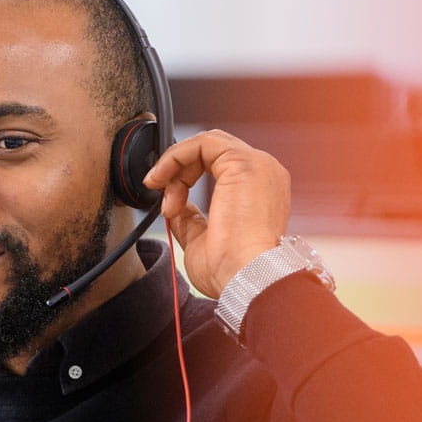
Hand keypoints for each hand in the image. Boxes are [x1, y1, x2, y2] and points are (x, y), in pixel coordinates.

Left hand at [142, 130, 290, 298]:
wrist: (247, 279)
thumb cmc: (231, 272)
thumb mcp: (200, 241)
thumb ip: (189, 219)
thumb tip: (174, 206)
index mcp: (258, 192)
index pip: (217, 167)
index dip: (184, 179)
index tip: (166, 205)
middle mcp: (263, 174)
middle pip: (211, 153)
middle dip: (178, 170)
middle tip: (158, 192)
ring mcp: (257, 165)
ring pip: (206, 144)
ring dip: (175, 164)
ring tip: (159, 188)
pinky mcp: (244, 162)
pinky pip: (203, 142)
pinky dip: (176, 155)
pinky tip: (162, 177)